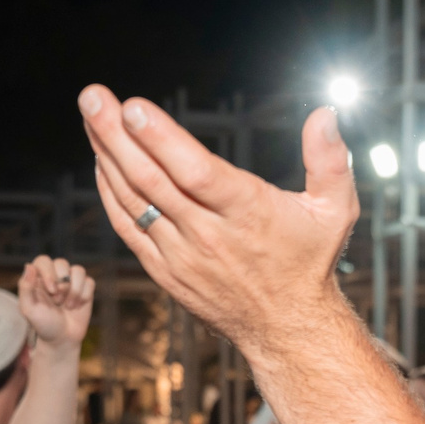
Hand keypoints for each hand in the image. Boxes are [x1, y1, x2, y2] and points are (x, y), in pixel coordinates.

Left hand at [19, 254, 95, 348]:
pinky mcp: (84, 289)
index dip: (49, 273)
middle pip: (62, 263)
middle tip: (57, 301)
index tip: (51, 291)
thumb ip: (25, 287)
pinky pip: (89, 282)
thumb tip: (29, 266)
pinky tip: (77, 306)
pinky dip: (84, 295)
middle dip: (62, 284)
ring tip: (68, 306)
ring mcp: (71, 281)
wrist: (62, 339)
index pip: (43, 261)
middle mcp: (54, 276)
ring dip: (74, 291)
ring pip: (78, 270)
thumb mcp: (28, 309)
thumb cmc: (43, 324)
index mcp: (38, 278)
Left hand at [80, 86, 356, 359]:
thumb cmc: (309, 261)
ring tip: (90, 114)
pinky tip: (100, 161)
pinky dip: (110, 194)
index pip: (196, 172)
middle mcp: (208, 235)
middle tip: (91, 96)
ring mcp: (182, 256)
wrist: (287, 328)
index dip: (161, 139)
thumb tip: (325, 114)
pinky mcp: (166, 272)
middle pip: (153, 179)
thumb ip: (330, 160)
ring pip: (134, 200)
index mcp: (247, 213)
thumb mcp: (334, 210)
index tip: (132, 106)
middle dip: (116, 134)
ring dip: (107, 155)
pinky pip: (129, 228)